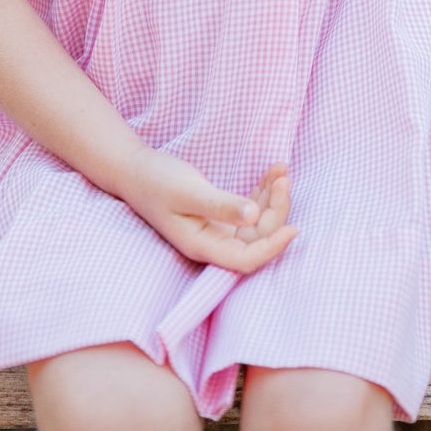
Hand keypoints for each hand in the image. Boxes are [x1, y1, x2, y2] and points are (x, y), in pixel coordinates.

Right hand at [117, 149, 297, 272]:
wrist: (135, 170)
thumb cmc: (157, 181)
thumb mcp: (189, 191)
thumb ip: (221, 205)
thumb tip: (253, 216)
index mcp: (203, 245)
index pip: (245, 260)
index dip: (272, 248)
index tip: (294, 228)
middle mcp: (213, 242)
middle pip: (256, 240)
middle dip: (276, 212)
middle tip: (284, 178)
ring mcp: (217, 229)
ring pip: (256, 224)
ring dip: (272, 200)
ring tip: (281, 171)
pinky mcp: (219, 214)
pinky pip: (249, 209)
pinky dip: (263, 191)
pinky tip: (273, 172)